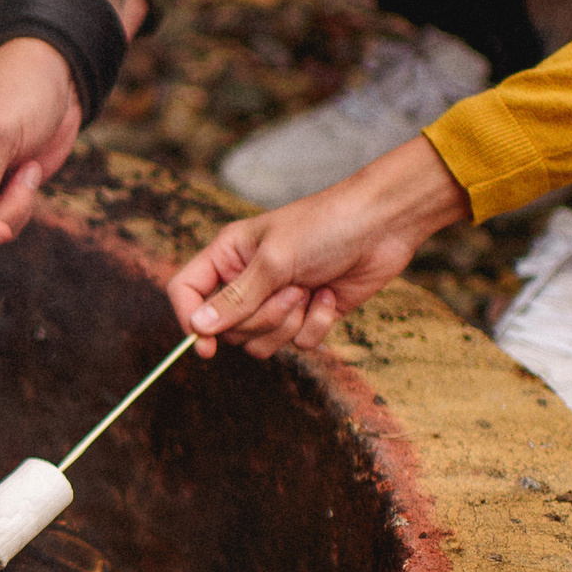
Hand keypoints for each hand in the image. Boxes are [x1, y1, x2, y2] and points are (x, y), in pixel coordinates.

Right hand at [167, 135, 473, 356]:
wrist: (383, 225)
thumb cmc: (325, 227)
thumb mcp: (274, 261)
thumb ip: (235, 299)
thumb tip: (198, 327)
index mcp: (228, 255)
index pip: (187, 291)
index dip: (190, 319)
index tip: (206, 346)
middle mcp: (247, 280)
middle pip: (227, 328)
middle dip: (260, 318)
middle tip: (289, 291)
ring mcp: (277, 301)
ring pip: (260, 342)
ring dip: (288, 323)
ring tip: (308, 291)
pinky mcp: (307, 316)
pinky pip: (297, 344)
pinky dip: (316, 324)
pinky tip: (329, 295)